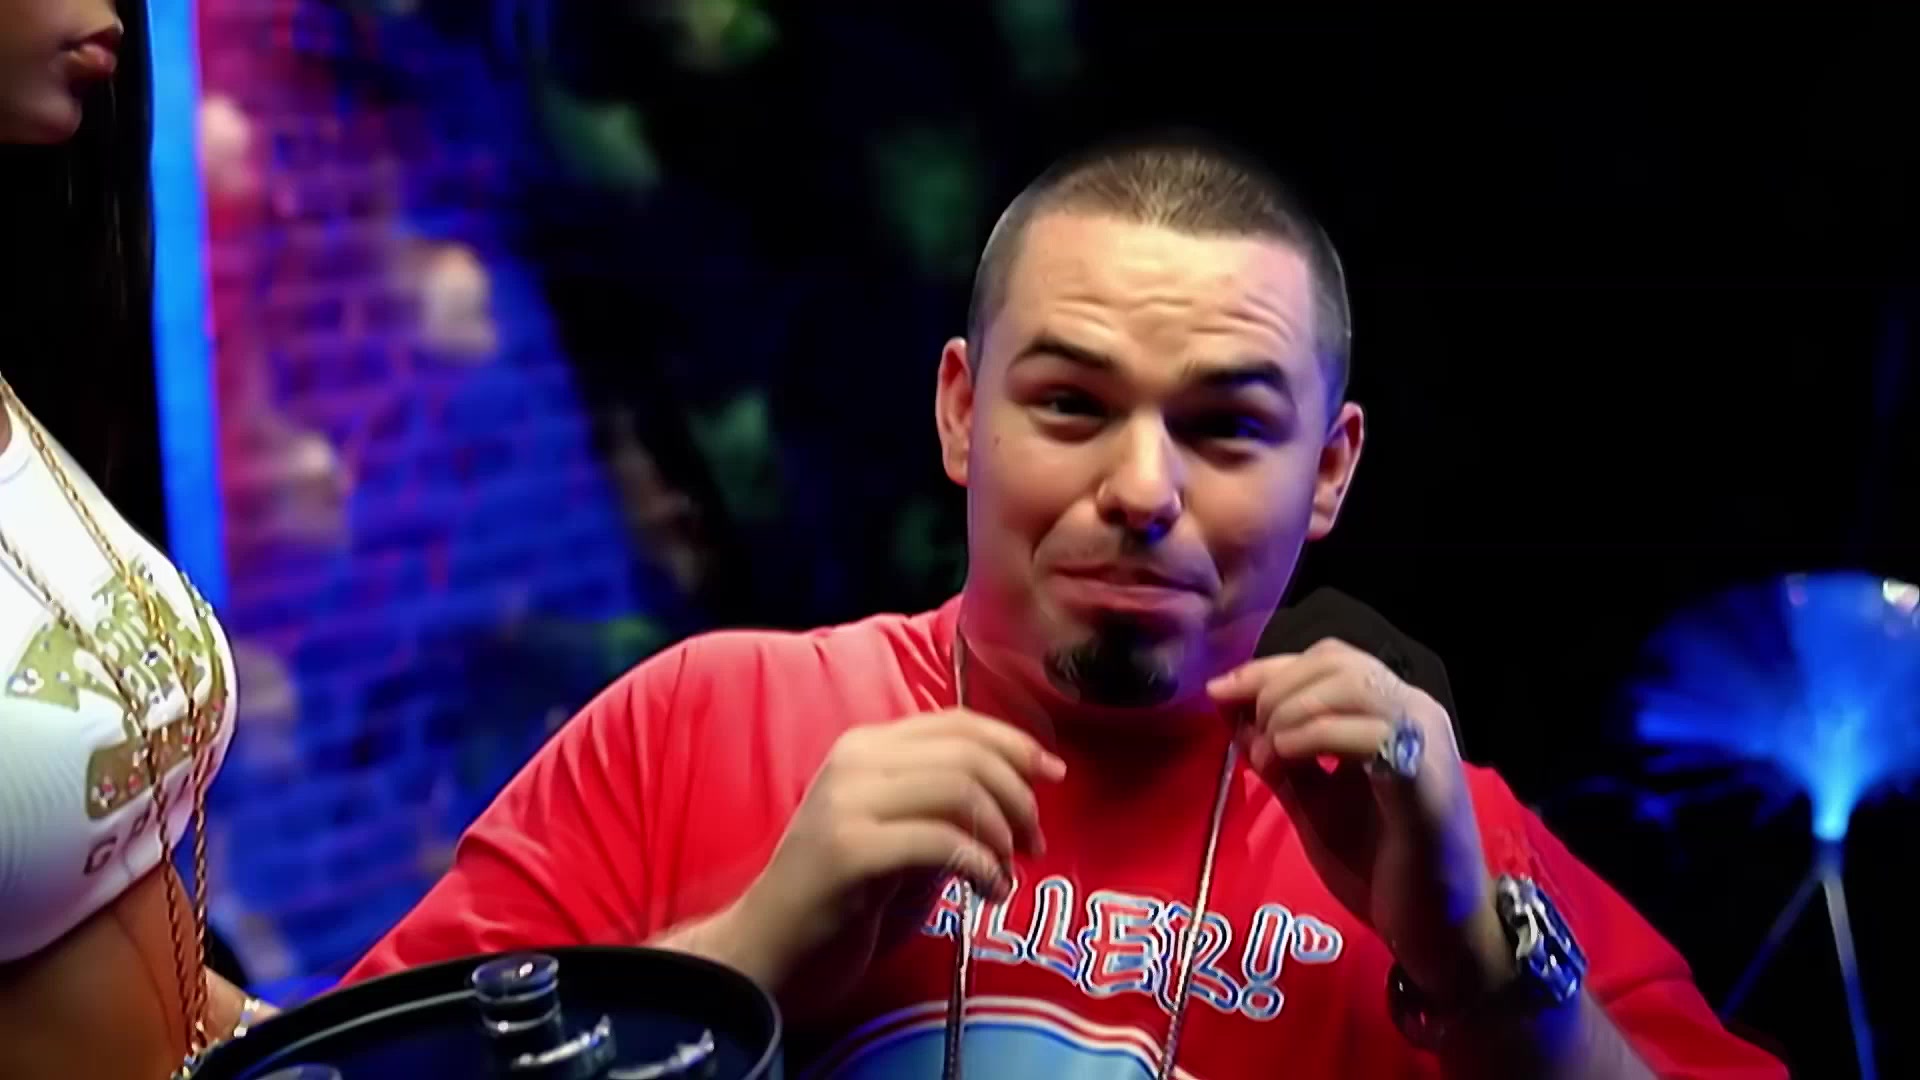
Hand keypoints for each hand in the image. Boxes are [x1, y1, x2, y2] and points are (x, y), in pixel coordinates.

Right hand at [723, 709, 1064, 1020]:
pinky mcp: (849, 850)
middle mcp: (854, 761)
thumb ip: (942, 804)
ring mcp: (847, 802)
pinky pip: (942, 842)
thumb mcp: (898, 835)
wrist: (766, 948)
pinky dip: (982, 866)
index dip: (1015, 743)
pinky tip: (990, 894)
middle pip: (967, 753)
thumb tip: (1019, 792)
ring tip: (1008, 874)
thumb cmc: (839, 897)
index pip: (957, 722)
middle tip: (1035, 844)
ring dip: (1002, 835)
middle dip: (1019, 796)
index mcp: (865, 746)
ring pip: (960, 790)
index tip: (1054, 776)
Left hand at [1207, 639, 1508, 1004]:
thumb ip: (1279, 756)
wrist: (1436, 930)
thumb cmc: (1380, 867)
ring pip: (1351, 684)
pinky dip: (1312, 737)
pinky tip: (1283, 762)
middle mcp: (1416, 711)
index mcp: (1393, 712)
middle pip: (1336, 661)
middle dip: (1275, 687)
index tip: (1220, 691)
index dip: (1269, 668)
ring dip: (1291, 709)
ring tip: (1266, 754)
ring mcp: (1424, 741)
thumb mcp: (1314, 802)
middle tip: (1248, 734)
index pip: (1329, 659)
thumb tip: (1231, 713)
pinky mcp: (1422, 780)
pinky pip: (1365, 734)